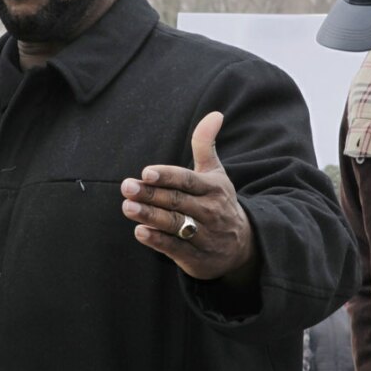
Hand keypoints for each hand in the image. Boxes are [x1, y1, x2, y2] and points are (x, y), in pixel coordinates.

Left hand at [121, 112, 258, 283]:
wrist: (243, 247)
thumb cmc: (219, 203)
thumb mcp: (216, 174)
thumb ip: (206, 145)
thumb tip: (215, 114)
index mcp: (212, 189)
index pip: (187, 180)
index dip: (167, 176)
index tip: (146, 172)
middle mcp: (209, 211)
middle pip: (176, 201)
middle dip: (150, 194)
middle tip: (126, 187)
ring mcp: (204, 236)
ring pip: (174, 224)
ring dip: (149, 216)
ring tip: (127, 207)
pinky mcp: (196, 257)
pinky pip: (175, 248)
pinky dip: (158, 241)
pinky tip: (140, 231)